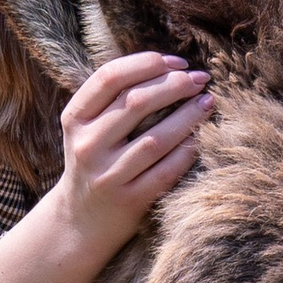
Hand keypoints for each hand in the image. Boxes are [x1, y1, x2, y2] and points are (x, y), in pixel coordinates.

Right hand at [55, 47, 212, 255]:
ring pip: (155, 138)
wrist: (80, 220)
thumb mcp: (89, 126)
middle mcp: (87, 145)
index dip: (147, 63)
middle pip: (136, 102)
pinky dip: (187, 152)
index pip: (109, 77)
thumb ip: (115, 97)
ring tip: (208, 102)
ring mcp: (107, 175)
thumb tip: (169, 65)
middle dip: (175, 84)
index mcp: (75, 118)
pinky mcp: (129, 200)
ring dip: (188, 116)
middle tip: (200, 79)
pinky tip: (202, 137)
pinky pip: (166, 171)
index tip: (177, 61)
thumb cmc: (95, 160)